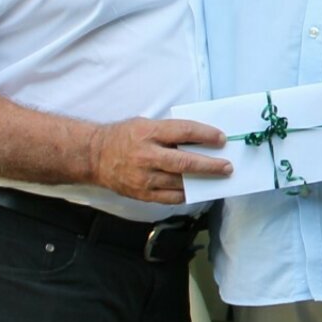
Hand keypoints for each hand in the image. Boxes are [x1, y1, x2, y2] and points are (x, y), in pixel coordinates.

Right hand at [87, 117, 228, 204]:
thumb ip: (170, 131)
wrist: (94, 156)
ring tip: (217, 178)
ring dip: (201, 181)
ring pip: (179, 182)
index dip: (206, 135)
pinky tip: (197, 190)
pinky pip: (170, 197)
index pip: (184, 132)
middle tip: (227, 166)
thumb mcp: (146, 124)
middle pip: (184, 162)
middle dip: (210, 165)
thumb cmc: (124, 136)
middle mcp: (146, 155)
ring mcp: (143, 177)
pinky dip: (186, 194)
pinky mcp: (141, 194)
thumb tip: (201, 138)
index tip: (222, 139)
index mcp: (149, 133)